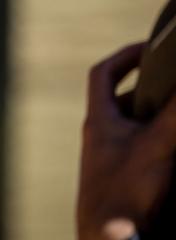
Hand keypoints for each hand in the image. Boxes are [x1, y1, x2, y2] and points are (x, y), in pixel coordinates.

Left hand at [76, 42, 175, 238]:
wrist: (108, 237)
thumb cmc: (125, 191)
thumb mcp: (157, 144)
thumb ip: (174, 111)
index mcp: (99, 120)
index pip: (102, 74)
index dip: (125, 56)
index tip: (150, 47)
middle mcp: (100, 137)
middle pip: (123, 101)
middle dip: (153, 89)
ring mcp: (110, 159)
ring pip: (135, 127)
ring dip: (159, 118)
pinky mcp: (123, 180)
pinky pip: (143, 151)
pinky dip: (162, 143)